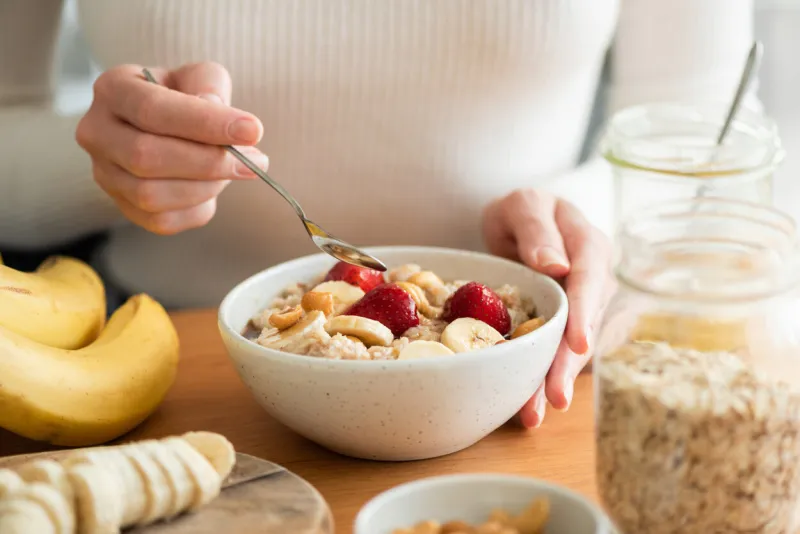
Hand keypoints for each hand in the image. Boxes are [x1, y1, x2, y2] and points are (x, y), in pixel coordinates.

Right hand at [76, 62, 267, 234]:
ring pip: (151, 195)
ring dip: (206, 187)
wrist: (168, 128)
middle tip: (255, 160)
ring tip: (237, 170)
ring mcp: (104, 174)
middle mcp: (96, 132)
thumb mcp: (200, 77)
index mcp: (112, 89)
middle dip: (209, 162)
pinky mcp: (123, 207)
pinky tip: (213, 188)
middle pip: (146, 157)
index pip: (152, 110)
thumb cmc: (185, 98)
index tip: (252, 130)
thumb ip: (209, 86)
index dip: (205, 123)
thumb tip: (216, 115)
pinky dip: (198, 208)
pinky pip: (162, 221)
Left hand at [482, 189, 614, 427]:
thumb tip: (557, 264)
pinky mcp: (568, 327)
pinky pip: (559, 354)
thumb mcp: (523, 204)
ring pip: (574, 347)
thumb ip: (536, 227)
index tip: (578, 343)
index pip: (590, 280)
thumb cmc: (523, 211)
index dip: (585, 312)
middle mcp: (595, 280)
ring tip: (534, 414)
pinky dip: (543, 379)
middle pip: (586, 324)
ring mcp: (584, 307)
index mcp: (589, 245)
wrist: (520, 223)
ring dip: (555, 380)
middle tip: (556, 397)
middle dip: (570, 363)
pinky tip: (528, 406)